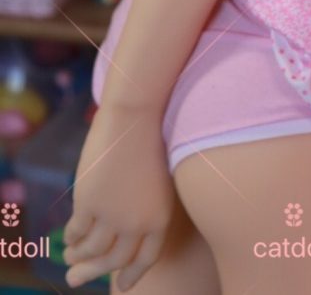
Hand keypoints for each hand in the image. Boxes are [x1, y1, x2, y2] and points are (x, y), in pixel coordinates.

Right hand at [63, 103, 173, 290]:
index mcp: (160, 218)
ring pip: (91, 249)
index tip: (123, 285)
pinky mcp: (88, 204)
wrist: (136, 115)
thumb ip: (145, 207)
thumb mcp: (159, 180)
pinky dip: (71, 238)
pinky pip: (77, 231)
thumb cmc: (151, 139)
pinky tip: (68, 237)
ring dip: (78, 257)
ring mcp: (112, 216)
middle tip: (77, 279)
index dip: (133, 274)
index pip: (147, 258)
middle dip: (95, 272)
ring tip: (70, 258)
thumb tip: (123, 231)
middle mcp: (137, 223)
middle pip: (114, 260)